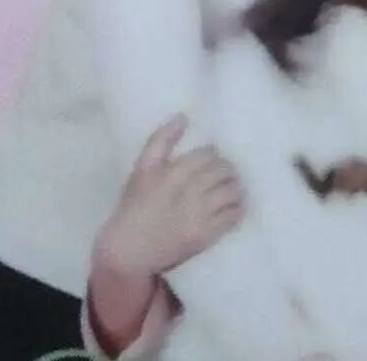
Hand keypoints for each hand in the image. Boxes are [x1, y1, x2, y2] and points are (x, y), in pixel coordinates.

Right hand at [93, 114, 244, 279]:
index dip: (212, 154)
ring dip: (235, 186)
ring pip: (232, 192)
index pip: (207, 155)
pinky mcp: (206, 236)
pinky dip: (237, 208)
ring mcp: (200, 215)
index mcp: (173, 173)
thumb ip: (161, 140)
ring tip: (231, 187)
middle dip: (227, 169)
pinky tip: (233, 206)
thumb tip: (182, 116)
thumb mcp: (143, 168)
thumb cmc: (135, 206)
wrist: (129, 250)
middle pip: (223, 171)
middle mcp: (190, 192)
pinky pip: (232, 216)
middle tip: (224, 172)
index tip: (210, 159)